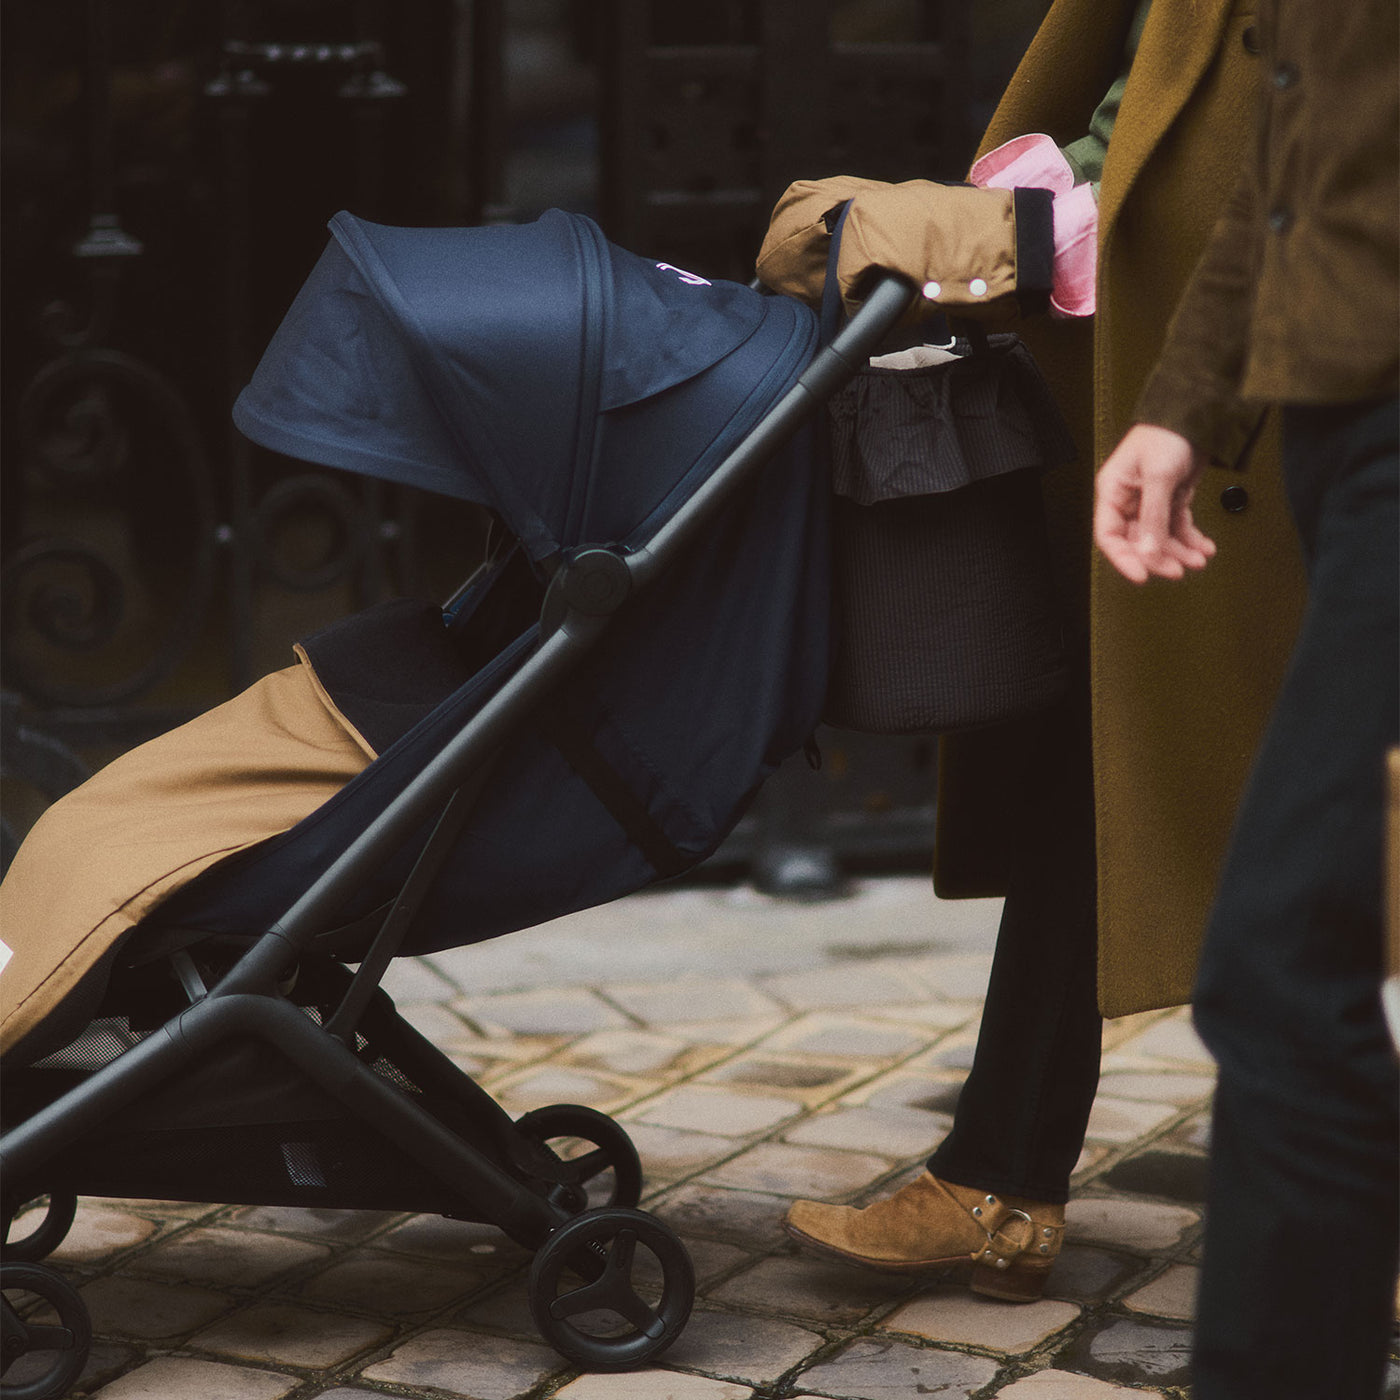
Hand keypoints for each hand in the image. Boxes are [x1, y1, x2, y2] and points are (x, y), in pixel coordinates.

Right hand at [1094, 423, 1215, 582]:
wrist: (1197, 414)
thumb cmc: (1166, 434)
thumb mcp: (1158, 476)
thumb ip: (1153, 517)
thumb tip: (1148, 551)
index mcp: (1113, 492)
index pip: (1109, 536)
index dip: (1123, 559)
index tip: (1142, 575)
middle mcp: (1129, 500)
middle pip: (1137, 541)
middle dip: (1159, 557)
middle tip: (1177, 569)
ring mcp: (1151, 501)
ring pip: (1160, 538)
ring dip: (1179, 552)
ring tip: (1198, 559)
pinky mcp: (1172, 498)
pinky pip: (1177, 527)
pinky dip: (1191, 539)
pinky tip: (1204, 547)